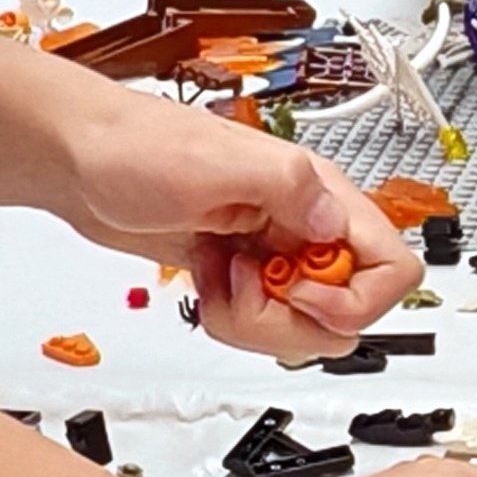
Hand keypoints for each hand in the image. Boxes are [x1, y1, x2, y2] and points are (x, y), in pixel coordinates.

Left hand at [51, 83, 420, 360]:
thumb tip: (335, 221)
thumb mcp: (215, 162)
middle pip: (349, 314)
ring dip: (257, 324)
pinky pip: (265, 328)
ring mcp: (275, 255)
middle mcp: (306, 227)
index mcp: (318, 194)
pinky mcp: (243, 277)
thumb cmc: (138, 147)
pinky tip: (207, 281)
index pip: (393, 265)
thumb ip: (289, 186)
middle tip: (245, 283)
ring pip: (306, 330)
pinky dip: (233, 322)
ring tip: (220, 279)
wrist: (82, 163)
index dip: (355, 299)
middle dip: (290, 320)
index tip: (298, 290)